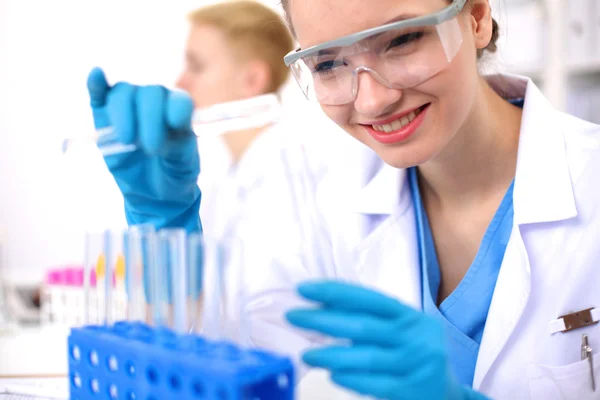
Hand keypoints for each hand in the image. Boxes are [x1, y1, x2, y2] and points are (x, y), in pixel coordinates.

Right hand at [86, 67, 200, 231]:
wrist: (153, 191)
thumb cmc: (173, 173)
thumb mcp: (183, 164)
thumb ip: (181, 144)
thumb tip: (173, 122)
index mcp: (178, 110)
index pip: (178, 100)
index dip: (177, 108)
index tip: (175, 125)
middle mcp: (154, 101)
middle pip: (150, 94)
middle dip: (150, 119)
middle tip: (152, 148)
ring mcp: (128, 105)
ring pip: (124, 93)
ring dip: (124, 113)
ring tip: (128, 140)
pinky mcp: (104, 114)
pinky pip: (99, 93)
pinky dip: (96, 84)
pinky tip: (96, 75)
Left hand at [286, 281, 488, 399]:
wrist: (446, 394)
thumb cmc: (412, 356)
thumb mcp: (400, 331)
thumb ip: (369, 320)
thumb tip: (320, 307)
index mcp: (411, 316)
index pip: (369, 298)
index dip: (335, 292)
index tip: (303, 290)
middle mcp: (417, 336)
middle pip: (363, 325)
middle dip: (323, 320)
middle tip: (293, 317)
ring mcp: (418, 365)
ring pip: (367, 357)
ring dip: (331, 355)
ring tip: (306, 355)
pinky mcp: (414, 391)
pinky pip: (377, 384)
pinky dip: (352, 378)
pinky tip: (332, 375)